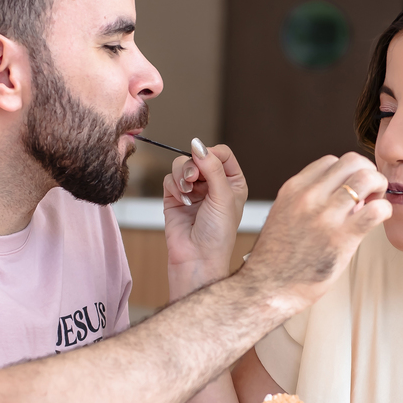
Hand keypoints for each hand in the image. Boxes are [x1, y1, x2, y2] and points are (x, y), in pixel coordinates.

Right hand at [162, 140, 247, 299]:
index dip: (210, 153)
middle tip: (192, 180)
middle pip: (198, 157)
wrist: (197, 258)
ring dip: (181, 176)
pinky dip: (173, 187)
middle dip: (193, 166)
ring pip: (181, 165)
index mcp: (232, 182)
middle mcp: (213, 184)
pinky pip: (169, 179)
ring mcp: (193, 190)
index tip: (203, 160)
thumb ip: (212, 167)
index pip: (221, 153)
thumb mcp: (223, 196)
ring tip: (187, 193)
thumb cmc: (218, 234)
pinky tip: (182, 202)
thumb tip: (197, 144)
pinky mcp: (175, 197)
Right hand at [241, 153, 390, 308]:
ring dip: (379, 188)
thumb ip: (309, 200)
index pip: (331, 160)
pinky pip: (377, 210)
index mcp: (293, 189)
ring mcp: (325, 216)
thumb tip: (347, 197)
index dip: (346, 172)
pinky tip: (378, 220)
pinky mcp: (342, 238)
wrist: (266, 289)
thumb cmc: (277, 258)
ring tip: (375, 204)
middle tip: (369, 193)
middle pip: (352, 161)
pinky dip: (384, 210)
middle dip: (367, 173)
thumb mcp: (284, 215)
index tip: (350, 189)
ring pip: (367, 178)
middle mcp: (309, 197)